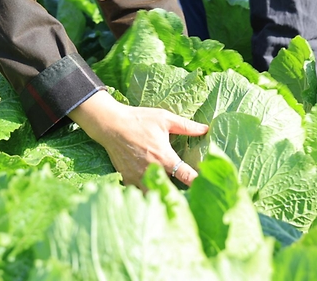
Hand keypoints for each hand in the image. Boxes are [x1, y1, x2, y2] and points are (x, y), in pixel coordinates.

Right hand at [68, 90, 207, 187]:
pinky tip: (152, 193)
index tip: (205, 186)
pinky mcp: (127, 179)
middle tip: (191, 197)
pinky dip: (145, 195)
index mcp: (164, 157)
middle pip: (171, 191)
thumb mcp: (164, 118)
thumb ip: (186, 126)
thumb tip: (206, 129)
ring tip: (171, 198)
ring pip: (154, 195)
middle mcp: (152, 171)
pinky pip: (138, 193)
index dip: (198, 182)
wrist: (110, 124)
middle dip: (180, 195)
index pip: (186, 176)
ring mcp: (138, 177)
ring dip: (162, 196)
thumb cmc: (139, 120)